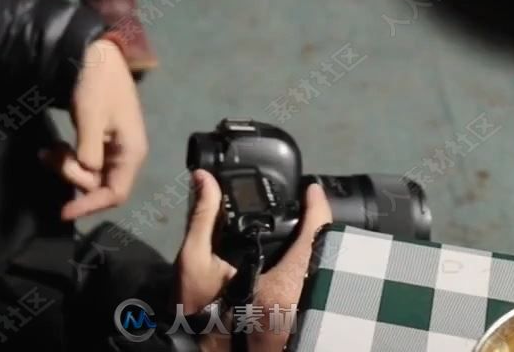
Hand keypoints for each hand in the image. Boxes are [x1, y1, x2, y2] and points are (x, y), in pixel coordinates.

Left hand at [43, 39, 146, 220]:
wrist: (98, 54)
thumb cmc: (98, 85)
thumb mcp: (91, 118)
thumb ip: (89, 152)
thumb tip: (85, 175)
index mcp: (132, 152)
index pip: (115, 193)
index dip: (90, 206)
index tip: (64, 211)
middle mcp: (126, 154)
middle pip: (100, 185)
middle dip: (72, 177)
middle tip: (48, 157)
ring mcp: (114, 147)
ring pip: (90, 174)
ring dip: (67, 167)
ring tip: (46, 152)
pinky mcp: (102, 140)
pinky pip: (86, 160)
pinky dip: (68, 158)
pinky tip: (54, 148)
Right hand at [177, 170, 333, 351]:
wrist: (206, 347)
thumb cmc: (199, 307)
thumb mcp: (193, 259)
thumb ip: (202, 216)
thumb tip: (203, 178)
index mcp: (286, 280)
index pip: (315, 234)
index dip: (316, 207)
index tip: (311, 190)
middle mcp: (302, 293)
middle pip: (320, 249)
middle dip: (314, 226)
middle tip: (302, 206)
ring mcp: (302, 306)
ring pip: (317, 266)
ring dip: (310, 245)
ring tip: (296, 226)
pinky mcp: (297, 315)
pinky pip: (309, 280)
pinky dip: (303, 264)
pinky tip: (288, 255)